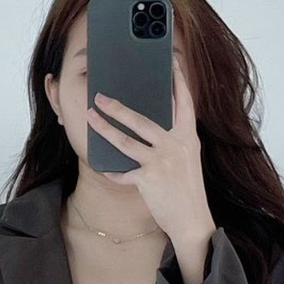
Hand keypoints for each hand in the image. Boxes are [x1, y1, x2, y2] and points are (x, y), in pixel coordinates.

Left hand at [87, 55, 214, 244]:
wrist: (193, 221)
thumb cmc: (188, 192)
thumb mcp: (187, 161)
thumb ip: (173, 143)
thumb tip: (151, 130)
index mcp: (187, 138)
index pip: (184, 103)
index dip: (179, 81)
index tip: (173, 62)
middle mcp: (174, 146)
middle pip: (141, 120)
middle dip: (118, 107)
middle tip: (100, 97)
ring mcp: (160, 162)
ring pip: (126, 141)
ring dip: (104, 128)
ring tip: (90, 117)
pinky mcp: (148, 180)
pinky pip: (123, 172)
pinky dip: (111, 171)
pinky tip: (102, 166)